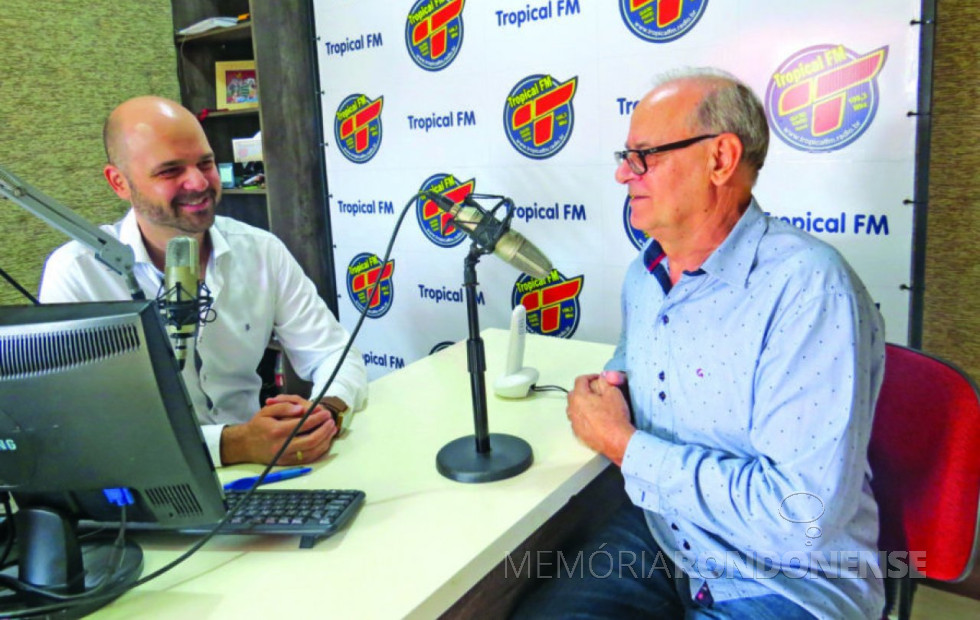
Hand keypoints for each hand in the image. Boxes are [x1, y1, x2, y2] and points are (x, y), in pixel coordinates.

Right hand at [220, 394, 337, 464]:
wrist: (245, 445)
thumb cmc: (257, 426)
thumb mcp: (267, 411)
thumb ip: (284, 406)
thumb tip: (302, 408)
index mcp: (277, 430)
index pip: (303, 424)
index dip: (317, 418)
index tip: (325, 412)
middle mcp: (282, 445)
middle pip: (311, 440)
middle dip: (324, 430)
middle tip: (331, 421)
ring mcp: (285, 456)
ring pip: (312, 451)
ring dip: (325, 440)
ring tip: (332, 430)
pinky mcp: (288, 463)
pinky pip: (308, 459)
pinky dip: (319, 450)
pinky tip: (325, 441)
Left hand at [566, 373, 634, 465]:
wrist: (617, 441)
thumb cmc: (615, 417)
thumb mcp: (613, 393)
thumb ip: (605, 382)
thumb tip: (602, 377)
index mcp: (579, 397)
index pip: (580, 380)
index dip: (590, 377)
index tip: (598, 378)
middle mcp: (572, 409)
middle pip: (573, 394)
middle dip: (583, 390)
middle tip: (596, 391)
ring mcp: (574, 423)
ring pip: (573, 409)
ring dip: (581, 405)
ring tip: (594, 406)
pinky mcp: (578, 434)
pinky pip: (577, 421)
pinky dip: (583, 418)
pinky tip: (594, 420)